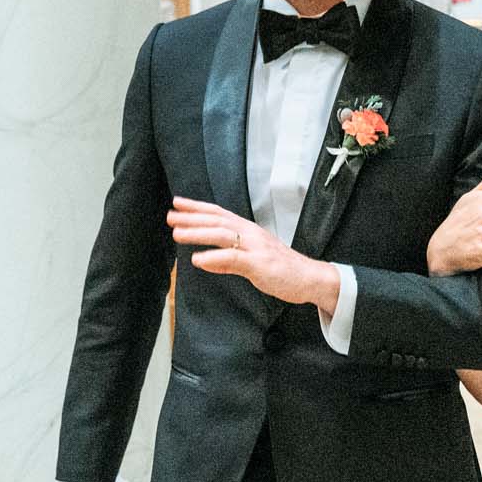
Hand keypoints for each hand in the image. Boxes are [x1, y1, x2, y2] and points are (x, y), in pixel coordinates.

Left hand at [167, 198, 341, 310]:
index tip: (178, 203)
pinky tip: (198, 259)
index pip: (219, 213)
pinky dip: (214, 258)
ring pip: (222, 235)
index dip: (198, 207)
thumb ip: (228, 261)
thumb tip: (204, 260)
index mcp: (249, 231)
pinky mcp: (260, 264)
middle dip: (192, 217)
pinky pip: (233, 258)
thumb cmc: (283, 269)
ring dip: (198, 233)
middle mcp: (251, 234)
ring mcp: (256, 247)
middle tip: (170, 216)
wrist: (311, 278)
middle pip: (217, 220)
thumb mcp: (251, 262)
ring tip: (177, 233)